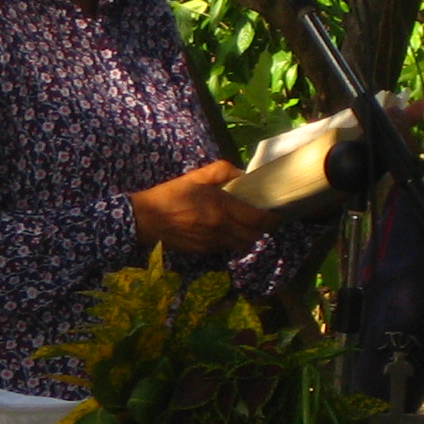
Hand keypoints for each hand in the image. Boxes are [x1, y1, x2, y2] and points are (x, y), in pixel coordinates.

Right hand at [129, 160, 275, 255]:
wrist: (146, 220)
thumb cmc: (171, 194)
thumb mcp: (196, 177)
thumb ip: (222, 172)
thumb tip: (243, 175)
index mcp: (221, 207)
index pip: (257, 219)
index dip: (271, 219)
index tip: (276, 214)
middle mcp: (221, 227)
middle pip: (254, 235)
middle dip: (262, 229)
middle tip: (263, 220)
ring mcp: (213, 241)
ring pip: (242, 244)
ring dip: (248, 237)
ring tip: (246, 227)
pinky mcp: (204, 251)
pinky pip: (227, 248)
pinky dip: (232, 241)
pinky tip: (226, 231)